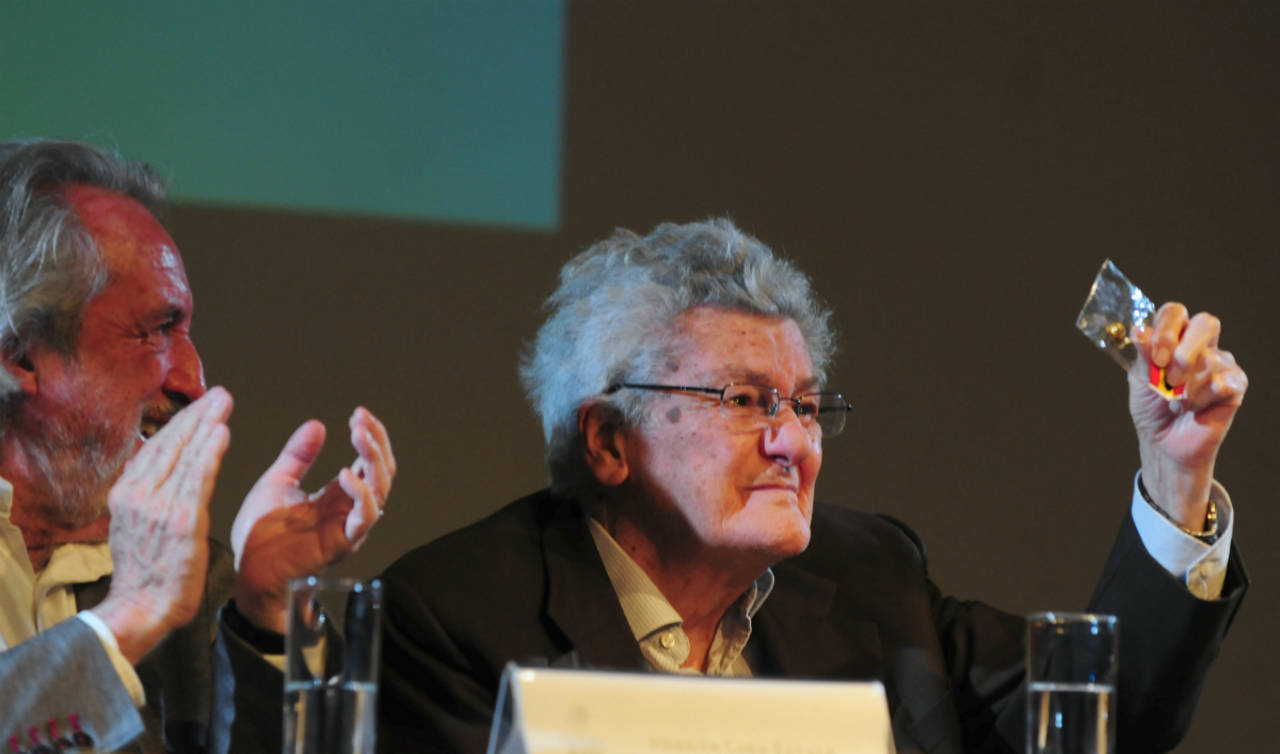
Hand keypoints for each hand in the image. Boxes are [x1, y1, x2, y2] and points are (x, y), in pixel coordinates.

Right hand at [91, 387, 232, 662]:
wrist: (142, 607)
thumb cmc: (146, 571)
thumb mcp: (135, 524)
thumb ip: (147, 495)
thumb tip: (159, 468)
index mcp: (126, 493)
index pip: (156, 447)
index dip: (181, 423)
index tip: (200, 405)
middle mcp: (138, 494)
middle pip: (171, 443)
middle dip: (197, 415)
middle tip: (219, 394)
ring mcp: (159, 506)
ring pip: (186, 454)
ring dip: (207, 424)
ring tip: (224, 403)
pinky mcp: (181, 520)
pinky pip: (198, 477)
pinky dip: (210, 452)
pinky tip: (222, 432)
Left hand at [230, 407, 394, 633]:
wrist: (245, 569)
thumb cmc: (260, 533)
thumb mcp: (278, 480)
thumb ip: (299, 455)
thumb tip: (318, 424)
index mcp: (337, 495)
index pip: (369, 462)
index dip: (370, 436)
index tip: (359, 413)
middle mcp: (349, 509)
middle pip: (382, 472)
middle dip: (376, 443)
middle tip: (361, 420)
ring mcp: (348, 526)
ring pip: (380, 490)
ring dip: (374, 460)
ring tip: (359, 435)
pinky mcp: (342, 542)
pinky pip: (364, 517)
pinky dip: (361, 494)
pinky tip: (346, 474)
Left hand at [1130, 303, 1247, 527]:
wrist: (1163, 443)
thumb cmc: (1151, 408)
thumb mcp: (1140, 380)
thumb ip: (1144, 355)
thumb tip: (1140, 330)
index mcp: (1174, 338)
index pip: (1175, 312)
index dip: (1166, 330)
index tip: (1156, 358)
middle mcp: (1201, 346)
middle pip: (1206, 323)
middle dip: (1184, 351)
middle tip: (1169, 377)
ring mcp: (1221, 364)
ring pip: (1211, 359)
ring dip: (1186, 387)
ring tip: (1176, 403)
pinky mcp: (1235, 385)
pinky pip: (1223, 381)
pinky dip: (1201, 398)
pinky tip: (1193, 408)